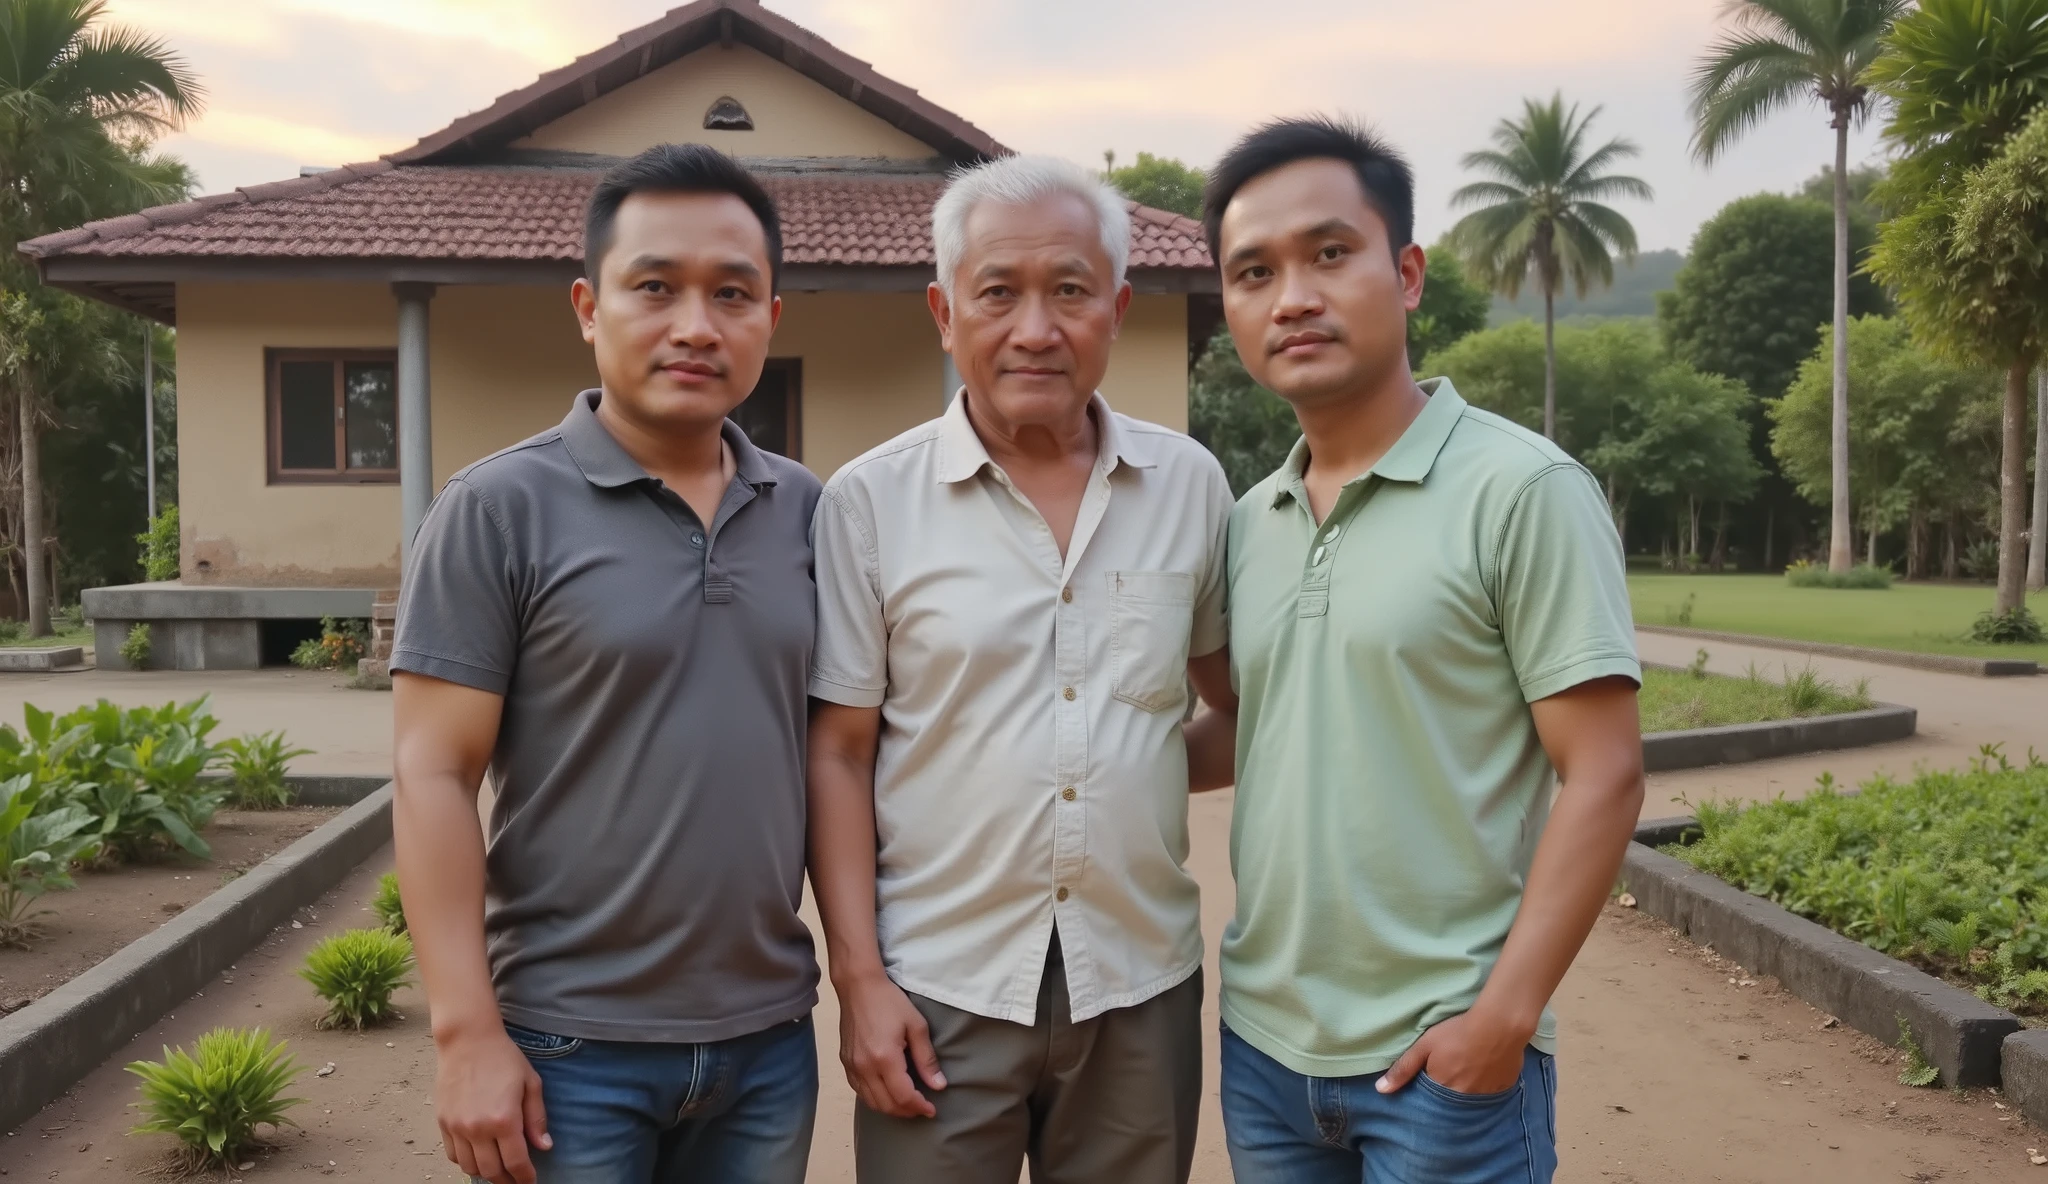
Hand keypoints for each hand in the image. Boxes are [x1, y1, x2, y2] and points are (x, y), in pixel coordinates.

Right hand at [435, 1027, 551, 1183]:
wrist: (468, 1040)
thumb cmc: (504, 1058)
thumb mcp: (530, 1083)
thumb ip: (537, 1118)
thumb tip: (544, 1146)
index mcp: (504, 1120)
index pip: (516, 1162)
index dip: (525, 1178)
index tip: (530, 1182)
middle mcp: (478, 1128)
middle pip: (492, 1171)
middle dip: (506, 1180)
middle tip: (516, 1179)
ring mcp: (457, 1127)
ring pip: (470, 1168)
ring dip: (486, 1173)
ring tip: (498, 1168)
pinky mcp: (443, 1123)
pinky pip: (453, 1155)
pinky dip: (466, 1162)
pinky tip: (478, 1156)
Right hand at [836, 970, 945, 1117]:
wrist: (859, 986)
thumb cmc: (890, 1001)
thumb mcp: (916, 1026)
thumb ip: (927, 1059)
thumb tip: (939, 1085)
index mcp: (885, 1058)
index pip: (903, 1096)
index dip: (919, 1107)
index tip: (932, 1109)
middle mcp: (865, 1067)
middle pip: (886, 1104)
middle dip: (907, 1111)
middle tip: (922, 1108)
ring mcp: (852, 1066)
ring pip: (871, 1102)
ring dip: (891, 1108)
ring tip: (907, 1104)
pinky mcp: (845, 1062)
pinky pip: (859, 1091)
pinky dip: (875, 1098)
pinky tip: (886, 1093)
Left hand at [1377, 1008, 1531, 1096]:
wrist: (1499, 1024)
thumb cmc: (1457, 1032)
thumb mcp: (1424, 1046)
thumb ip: (1403, 1068)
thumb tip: (1381, 1090)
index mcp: (1442, 1089)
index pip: (1430, 1099)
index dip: (1428, 1087)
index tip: (1429, 1075)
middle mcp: (1464, 1099)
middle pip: (1450, 1100)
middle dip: (1447, 1089)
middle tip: (1450, 1069)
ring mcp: (1486, 1095)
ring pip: (1471, 1098)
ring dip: (1466, 1087)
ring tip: (1466, 1069)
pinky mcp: (1503, 1088)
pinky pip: (1490, 1093)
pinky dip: (1485, 1085)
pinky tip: (1484, 1070)